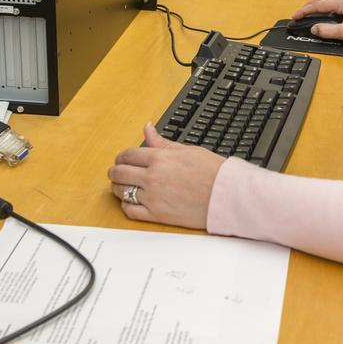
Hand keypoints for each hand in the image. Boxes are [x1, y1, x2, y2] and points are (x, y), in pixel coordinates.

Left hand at [108, 123, 224, 228]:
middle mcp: (153, 177)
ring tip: (122, 186)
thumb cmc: (213, 173)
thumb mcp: (187, 150)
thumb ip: (162, 142)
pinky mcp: (157, 215)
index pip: (127, 155)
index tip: (123, 159)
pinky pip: (130, 211)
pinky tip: (131, 202)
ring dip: (117, 188)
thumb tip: (148, 128)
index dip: (122, 157)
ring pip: (121, 191)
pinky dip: (126, 206)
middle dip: (115, 172)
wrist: (227, 196)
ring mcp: (153, 197)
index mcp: (160, 158)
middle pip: (119, 173)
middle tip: (117, 172)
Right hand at [292, 0, 342, 45]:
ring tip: (311, 13)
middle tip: (301, 13)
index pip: (319, 5)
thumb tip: (314, 28)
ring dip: (319, 5)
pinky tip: (327, 14)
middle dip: (310, 5)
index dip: (305, 11)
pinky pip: (338, 2)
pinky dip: (328, 7)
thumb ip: (327, 30)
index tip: (295, 16)